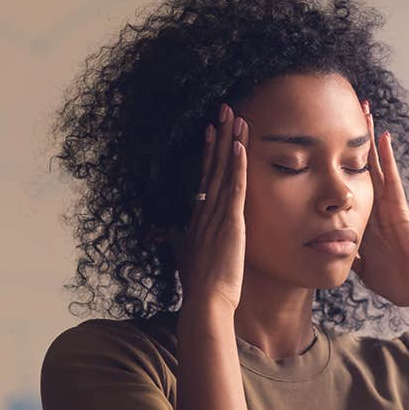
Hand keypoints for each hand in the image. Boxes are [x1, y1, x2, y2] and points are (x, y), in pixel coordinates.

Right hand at [170, 103, 247, 312]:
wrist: (206, 300)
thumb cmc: (200, 284)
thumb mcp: (187, 256)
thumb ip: (179, 241)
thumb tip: (168, 234)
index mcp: (198, 216)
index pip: (205, 176)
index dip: (209, 152)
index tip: (213, 130)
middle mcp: (204, 210)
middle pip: (212, 165)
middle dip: (219, 136)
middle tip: (225, 109)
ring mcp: (215, 214)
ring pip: (223, 170)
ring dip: (230, 142)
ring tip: (235, 116)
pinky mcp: (229, 222)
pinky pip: (233, 187)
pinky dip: (236, 165)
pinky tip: (240, 146)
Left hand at [351, 100, 408, 312]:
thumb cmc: (402, 282)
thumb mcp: (365, 270)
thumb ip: (351, 259)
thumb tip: (331, 254)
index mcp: (366, 221)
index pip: (347, 188)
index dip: (335, 166)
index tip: (322, 145)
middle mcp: (376, 208)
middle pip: (359, 167)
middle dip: (350, 142)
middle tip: (341, 113)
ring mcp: (389, 207)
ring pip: (374, 166)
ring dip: (368, 139)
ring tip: (362, 111)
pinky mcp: (400, 210)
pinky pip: (391, 180)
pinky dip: (387, 158)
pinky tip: (382, 137)